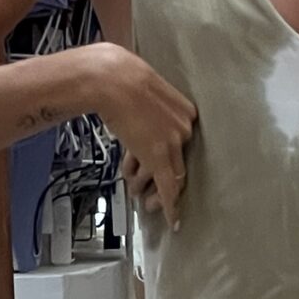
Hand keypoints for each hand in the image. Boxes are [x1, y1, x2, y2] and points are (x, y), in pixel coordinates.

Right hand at [89, 42, 196, 225]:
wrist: (111, 79)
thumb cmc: (120, 78)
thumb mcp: (145, 91)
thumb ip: (151, 109)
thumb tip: (141, 121)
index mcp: (186, 111)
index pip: (181, 143)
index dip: (166, 157)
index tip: (155, 164)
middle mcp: (185, 128)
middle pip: (178, 162)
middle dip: (159, 178)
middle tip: (150, 193)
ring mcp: (173, 144)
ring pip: (170, 176)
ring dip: (148, 186)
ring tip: (135, 189)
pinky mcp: (159, 158)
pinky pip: (168, 187)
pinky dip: (169, 206)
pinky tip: (171, 220)